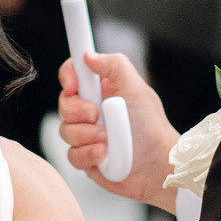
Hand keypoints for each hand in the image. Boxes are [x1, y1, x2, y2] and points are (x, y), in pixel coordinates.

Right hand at [56, 48, 180, 210]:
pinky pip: (72, 155)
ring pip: (65, 131)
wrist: (156, 165)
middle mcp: (92, 111)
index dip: (68, 77)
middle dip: (78, 111)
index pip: (73, 75)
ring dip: (88, 135)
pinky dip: (89, 154)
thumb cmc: (151, 128)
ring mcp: (87, 135)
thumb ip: (114, 65)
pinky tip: (105, 154)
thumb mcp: (136, 88)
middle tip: (97, 115)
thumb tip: (88, 55)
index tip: (74, 85)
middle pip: (64, 104)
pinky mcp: (86, 158)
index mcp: (102, 90)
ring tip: (109, 140)